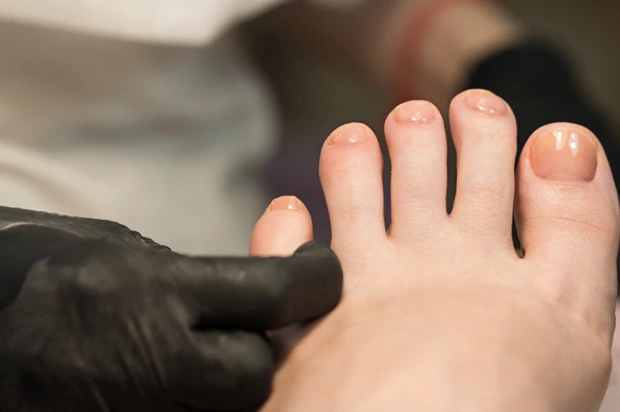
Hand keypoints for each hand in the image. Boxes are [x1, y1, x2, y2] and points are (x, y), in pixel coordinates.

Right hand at [0, 207, 341, 410]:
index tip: (320, 269)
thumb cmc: (46, 266)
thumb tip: (264, 301)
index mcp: (148, 289)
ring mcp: (126, 406)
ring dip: (231, 386)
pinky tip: (181, 382)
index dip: (315, 278)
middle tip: (256, 325)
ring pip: (228, 411)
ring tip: (208, 354)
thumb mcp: (125, 251)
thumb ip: (198, 281)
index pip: (273, 294)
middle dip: (266, 348)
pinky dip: (196, 405)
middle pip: (255, 371)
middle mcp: (143, 355)